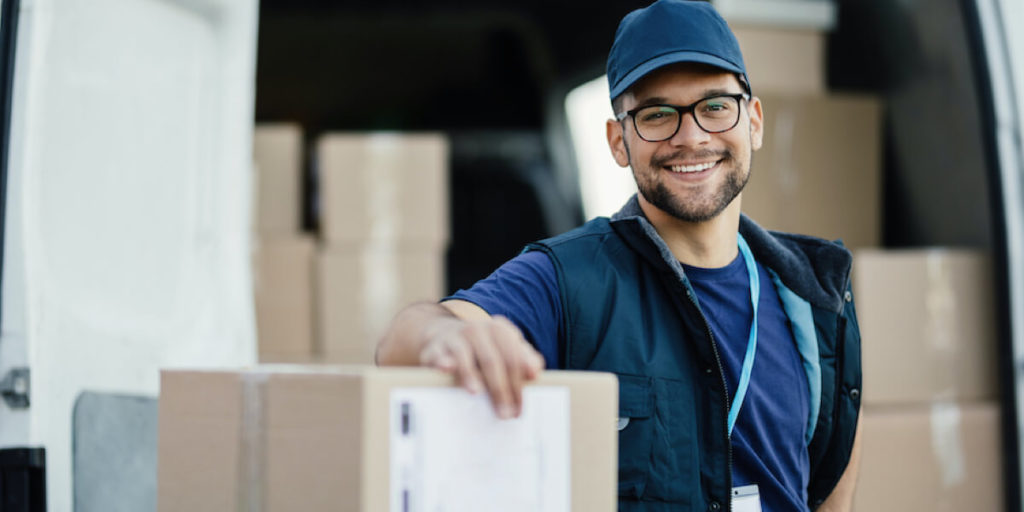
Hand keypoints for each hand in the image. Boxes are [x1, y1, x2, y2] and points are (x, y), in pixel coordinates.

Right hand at [419, 315, 544, 418]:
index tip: (520, 407)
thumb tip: (535, 372)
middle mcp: (478, 330)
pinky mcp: (435, 347)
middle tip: (504, 414)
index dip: (518, 384)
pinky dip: (442, 361)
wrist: (446, 335)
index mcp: (500, 330)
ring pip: (465, 356)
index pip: (513, 358)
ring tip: (476, 393)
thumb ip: (525, 359)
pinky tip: (446, 369)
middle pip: (492, 361)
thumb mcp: (506, 349)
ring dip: (471, 375)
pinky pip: (439, 355)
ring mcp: (455, 337)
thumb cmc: (484, 349)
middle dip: (500, 389)